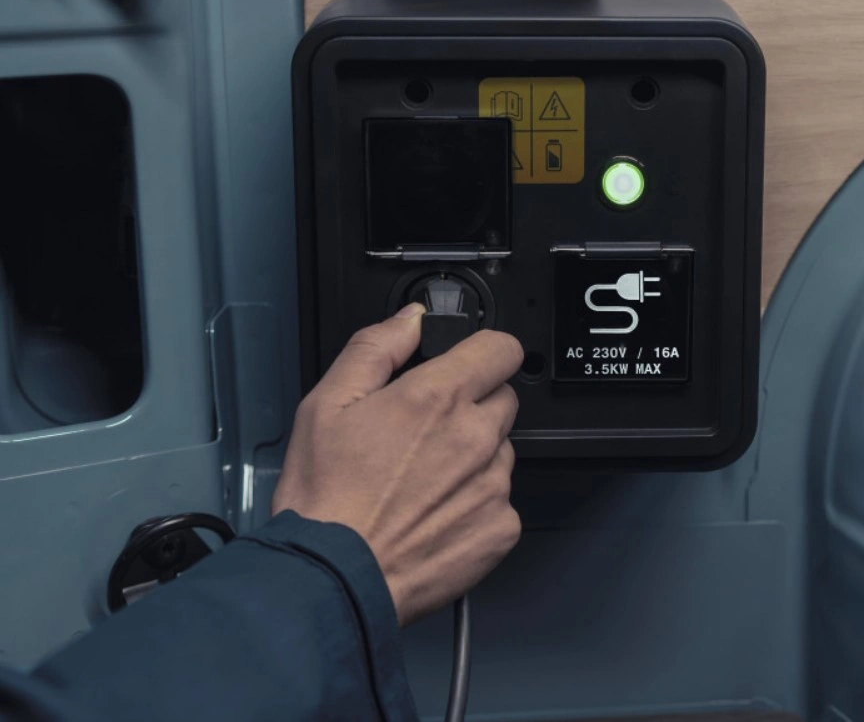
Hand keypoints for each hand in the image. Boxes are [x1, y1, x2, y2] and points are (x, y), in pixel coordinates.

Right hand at [272, 303, 523, 624]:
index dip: (484, 352)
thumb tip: (411, 320)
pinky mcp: (501, 528)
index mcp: (438, 397)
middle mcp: (476, 437)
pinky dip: (476, 504)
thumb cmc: (325, 498)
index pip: (502, 349)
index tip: (470, 364)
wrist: (333, 578)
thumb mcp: (327, 402)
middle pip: (503, 399)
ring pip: (501, 451)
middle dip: (473, 407)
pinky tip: (435, 515)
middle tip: (427, 434)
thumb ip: (377, 347)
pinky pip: (502, 501)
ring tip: (423, 482)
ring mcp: (494, 485)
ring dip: (475, 457)